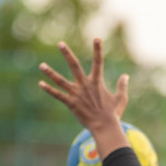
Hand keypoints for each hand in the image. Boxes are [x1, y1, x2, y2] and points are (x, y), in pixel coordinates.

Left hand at [38, 39, 129, 155]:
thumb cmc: (113, 114)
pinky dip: (49, 90)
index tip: (96, 38)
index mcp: (97, 82)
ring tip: (41, 65)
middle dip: (67, 53)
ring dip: (50, 72)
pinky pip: (57, 95)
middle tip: (60, 43)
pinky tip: (40, 84)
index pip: (98, 62)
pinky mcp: (70, 103)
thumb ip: (123, 86)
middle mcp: (85, 85)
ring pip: (60, 80)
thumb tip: (126, 76)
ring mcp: (76, 94)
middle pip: (74, 65)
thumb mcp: (121, 98)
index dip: (98, 50)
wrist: (104, 127)